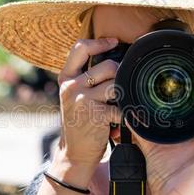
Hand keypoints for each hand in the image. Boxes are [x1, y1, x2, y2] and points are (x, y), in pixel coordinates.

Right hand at [54, 38, 121, 175]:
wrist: (74, 153)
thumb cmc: (80, 121)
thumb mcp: (74, 95)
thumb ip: (86, 77)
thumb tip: (115, 57)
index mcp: (65, 78)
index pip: (80, 48)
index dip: (100, 42)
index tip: (114, 42)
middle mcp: (71, 86)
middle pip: (108, 65)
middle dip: (120, 75)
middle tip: (120, 89)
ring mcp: (82, 100)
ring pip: (117, 83)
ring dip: (124, 94)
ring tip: (120, 104)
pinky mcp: (96, 115)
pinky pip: (122, 106)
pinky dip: (127, 113)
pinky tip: (123, 119)